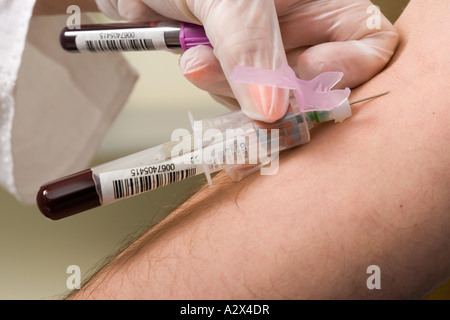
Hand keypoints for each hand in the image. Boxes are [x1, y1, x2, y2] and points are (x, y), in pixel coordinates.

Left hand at [95, 0, 397, 121]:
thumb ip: (252, 50)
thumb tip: (273, 112)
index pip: (371, 42)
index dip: (345, 70)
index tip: (298, 79)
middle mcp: (303, 22)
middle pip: (317, 81)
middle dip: (272, 87)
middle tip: (231, 77)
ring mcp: (270, 47)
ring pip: (276, 97)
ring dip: (234, 89)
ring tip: (196, 59)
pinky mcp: (240, 66)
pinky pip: (244, 99)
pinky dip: (218, 90)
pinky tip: (194, 64)